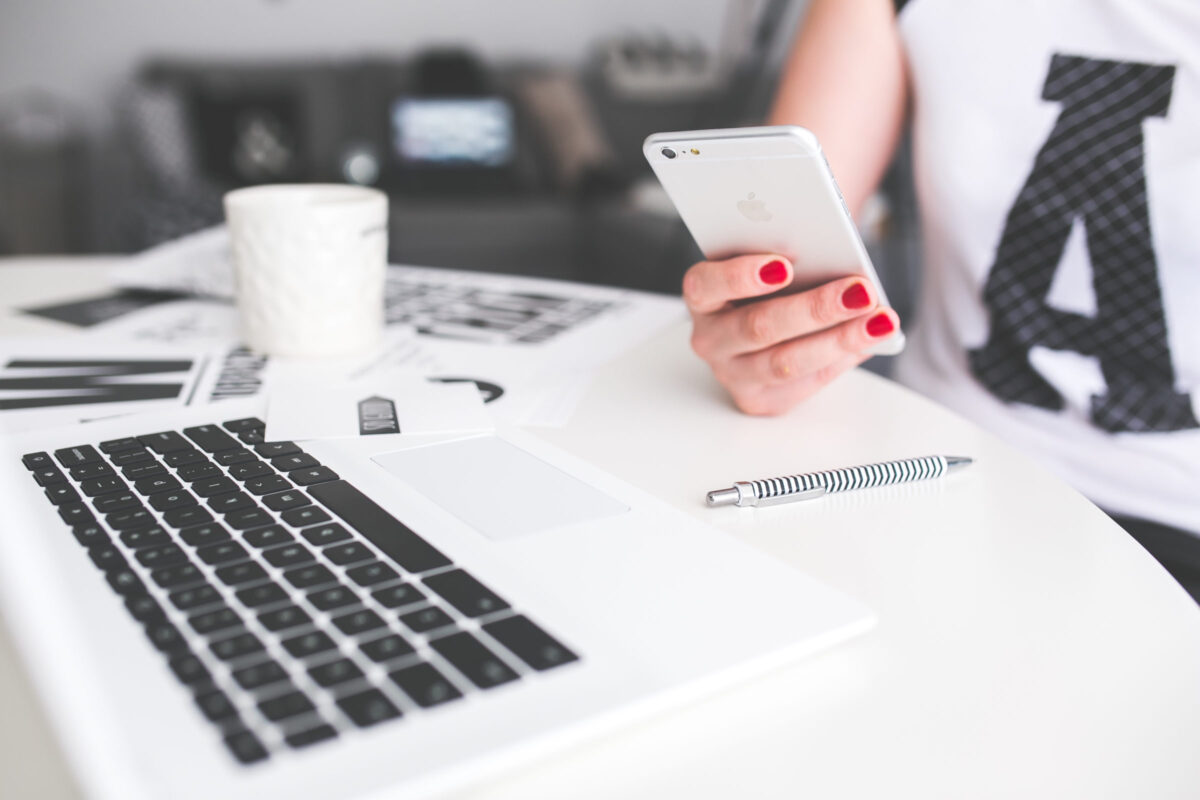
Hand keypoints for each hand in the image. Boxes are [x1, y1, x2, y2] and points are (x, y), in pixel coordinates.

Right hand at [683, 254, 898, 414]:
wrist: (766, 318)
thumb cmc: (770, 285)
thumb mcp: (770, 261)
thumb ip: (790, 257)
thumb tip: (840, 260)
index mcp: (702, 296)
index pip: (706, 285)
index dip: (741, 276)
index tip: (784, 265)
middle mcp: (709, 339)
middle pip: (758, 327)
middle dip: (815, 308)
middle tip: (859, 291)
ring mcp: (731, 374)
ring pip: (785, 362)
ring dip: (839, 339)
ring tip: (880, 320)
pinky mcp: (759, 400)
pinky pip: (805, 382)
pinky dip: (843, 359)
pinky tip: (873, 340)